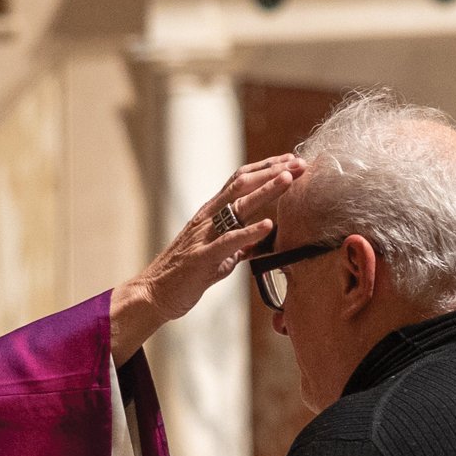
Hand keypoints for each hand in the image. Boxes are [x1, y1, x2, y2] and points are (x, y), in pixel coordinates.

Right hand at [109, 155, 301, 360]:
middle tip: (300, 163)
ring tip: (289, 179)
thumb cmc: (186, 275)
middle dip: (273, 171)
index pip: (241, 181)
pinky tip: (268, 225)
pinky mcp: (203, 257)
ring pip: (238, 204)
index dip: (267, 169)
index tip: (291, 161)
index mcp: (212, 214)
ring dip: (266, 190)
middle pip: (243, 184)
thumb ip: (238, 245)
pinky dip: (250, 231)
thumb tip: (259, 242)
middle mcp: (208, 217)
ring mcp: (205, 234)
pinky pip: (229, 241)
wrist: (154, 294)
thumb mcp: (219, 255)